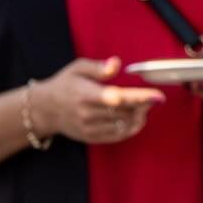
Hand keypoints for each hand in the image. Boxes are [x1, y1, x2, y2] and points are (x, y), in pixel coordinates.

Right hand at [30, 58, 164, 145]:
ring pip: (122, 126)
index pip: (117, 98)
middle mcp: (87, 114)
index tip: (157, 96)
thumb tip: (116, 64)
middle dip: (143, 106)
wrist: (45, 110)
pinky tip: (136, 120)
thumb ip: (98, 67)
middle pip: (124, 113)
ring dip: (139, 118)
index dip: (139, 98)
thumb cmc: (64, 85)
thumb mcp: (78, 68)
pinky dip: (130, 129)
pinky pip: (116, 136)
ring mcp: (89, 128)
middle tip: (154, 99)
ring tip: (145, 108)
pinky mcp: (90, 138)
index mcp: (86, 95)